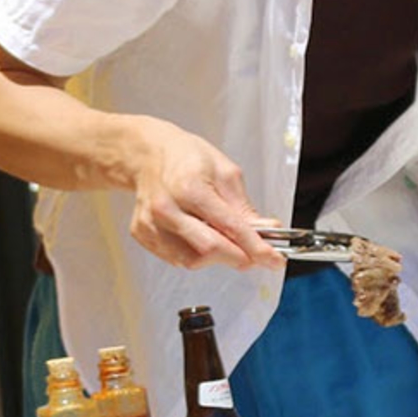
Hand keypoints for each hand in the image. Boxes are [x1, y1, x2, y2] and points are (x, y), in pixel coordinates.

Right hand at [123, 118, 282, 270]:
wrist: (148, 155)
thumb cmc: (187, 158)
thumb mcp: (225, 173)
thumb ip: (244, 208)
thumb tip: (267, 232)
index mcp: (189, 188)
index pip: (229, 227)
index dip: (256, 248)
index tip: (274, 260)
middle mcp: (166, 208)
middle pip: (209, 250)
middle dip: (239, 257)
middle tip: (256, 255)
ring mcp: (151, 224)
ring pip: (193, 261)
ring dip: (217, 257)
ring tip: (224, 239)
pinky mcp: (143, 235)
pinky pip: (177, 258)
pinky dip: (196, 254)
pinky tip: (201, 236)